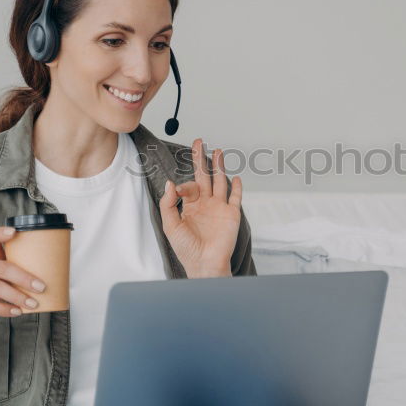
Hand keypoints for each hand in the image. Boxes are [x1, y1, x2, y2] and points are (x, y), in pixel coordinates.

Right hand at [0, 226, 48, 328]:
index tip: (15, 232)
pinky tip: (17, 312)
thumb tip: (53, 277)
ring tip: (33, 304)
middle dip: (23, 278)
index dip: (0, 233)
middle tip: (41, 287)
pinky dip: (3, 308)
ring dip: (16, 296)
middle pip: (0, 267)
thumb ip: (17, 272)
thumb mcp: (1, 276)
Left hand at [158, 138, 242, 277]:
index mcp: (190, 206)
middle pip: (204, 176)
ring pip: (220, 182)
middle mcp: (205, 204)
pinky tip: (236, 177)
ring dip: (219, 166)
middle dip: (201, 159)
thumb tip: (170, 183)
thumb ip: (168, 204)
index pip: (188, 186)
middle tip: (199, 142)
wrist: (205, 264)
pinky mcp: (232, 214)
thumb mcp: (170, 226)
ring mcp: (219, 208)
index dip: (183, 184)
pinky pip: (235, 197)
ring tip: (217, 151)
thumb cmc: (187, 249)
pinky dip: (237, 187)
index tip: (179, 190)